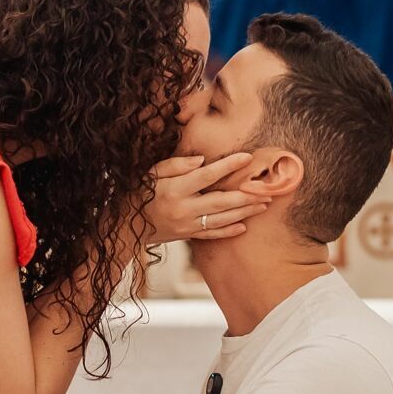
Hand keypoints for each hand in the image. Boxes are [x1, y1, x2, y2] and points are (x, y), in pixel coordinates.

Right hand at [147, 153, 267, 243]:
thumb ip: (175, 165)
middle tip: (267, 190)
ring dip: (244, 212)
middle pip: (221, 201)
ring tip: (263, 205)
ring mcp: (186, 225)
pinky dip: (228, 231)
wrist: (125, 225)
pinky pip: (211, 235)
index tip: (247, 157)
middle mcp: (183, 209)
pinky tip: (244, 226)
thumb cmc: (138, 193)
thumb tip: (202, 160)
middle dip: (246, 196)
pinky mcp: (186, 236)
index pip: (206, 176)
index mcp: (174, 190)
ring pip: (221, 219)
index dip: (227, 166)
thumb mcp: (151, 173)